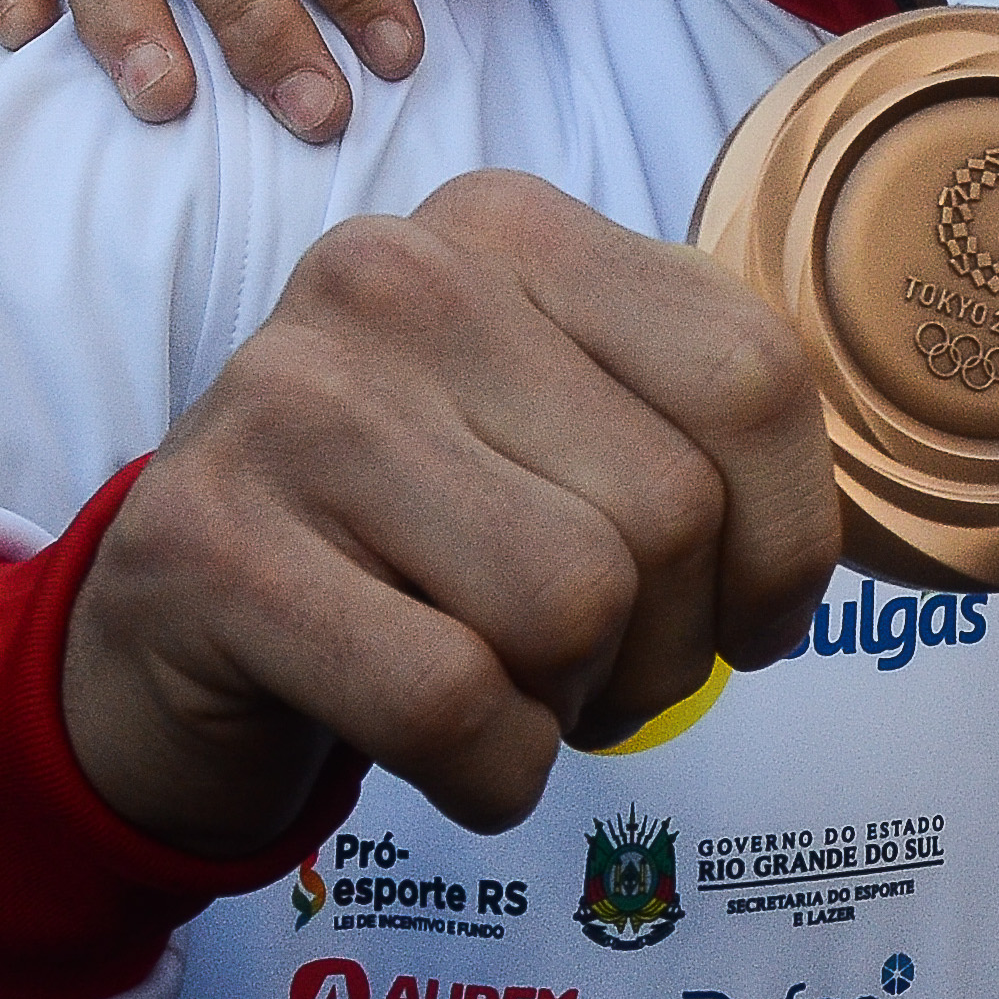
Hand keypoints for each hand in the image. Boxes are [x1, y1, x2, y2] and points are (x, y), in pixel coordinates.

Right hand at [65, 171, 837, 847]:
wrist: (170, 631)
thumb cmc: (411, 539)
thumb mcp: (560, 429)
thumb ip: (697, 429)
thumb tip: (828, 545)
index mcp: (509, 225)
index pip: (755, 377)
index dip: (792, 542)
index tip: (753, 620)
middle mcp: (396, 276)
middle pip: (669, 509)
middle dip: (667, 648)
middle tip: (594, 675)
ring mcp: (288, 401)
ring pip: (570, 608)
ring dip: (571, 708)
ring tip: (507, 692)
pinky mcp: (210, 545)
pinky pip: (452, 703)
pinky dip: (489, 772)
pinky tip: (441, 747)